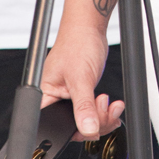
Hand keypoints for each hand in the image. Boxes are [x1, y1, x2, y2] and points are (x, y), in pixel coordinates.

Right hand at [41, 23, 123, 139]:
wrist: (90, 28)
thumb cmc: (77, 43)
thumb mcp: (80, 78)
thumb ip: (83, 106)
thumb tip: (88, 129)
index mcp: (46, 96)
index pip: (56, 126)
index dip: (75, 131)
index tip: (91, 126)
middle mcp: (57, 99)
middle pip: (75, 126)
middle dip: (94, 121)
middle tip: (103, 107)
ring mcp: (72, 97)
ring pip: (87, 120)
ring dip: (103, 116)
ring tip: (109, 103)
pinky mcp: (84, 94)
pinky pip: (94, 111)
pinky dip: (105, 112)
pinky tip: (112, 105)